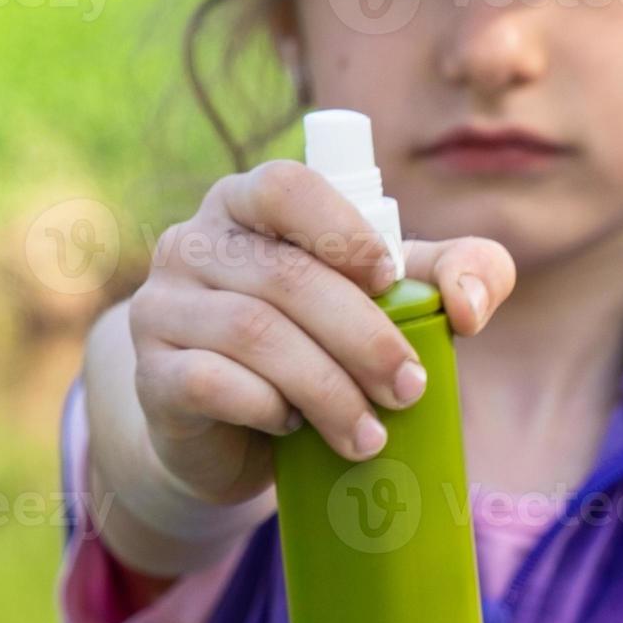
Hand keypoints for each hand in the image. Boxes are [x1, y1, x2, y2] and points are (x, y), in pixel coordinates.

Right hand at [127, 160, 514, 504]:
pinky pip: (213, 383)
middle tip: (409, 389)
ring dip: (327, 387)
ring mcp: (160, 308)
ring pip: (254, 334)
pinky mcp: (151, 376)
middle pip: (285, 277)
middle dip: (362, 337)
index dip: (342, 230)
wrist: (229, 435)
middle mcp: (190, 244)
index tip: (389, 280)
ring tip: (369, 434)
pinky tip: (294, 428)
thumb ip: (447, 275)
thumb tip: (471, 306)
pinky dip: (268, 407)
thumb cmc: (315, 347)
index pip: (285, 187)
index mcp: (244, 205)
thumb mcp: (387, 301)